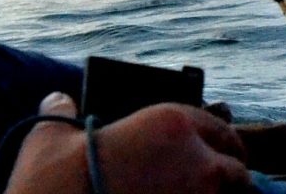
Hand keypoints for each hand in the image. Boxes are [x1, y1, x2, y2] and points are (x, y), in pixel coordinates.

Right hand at [6, 91, 249, 192]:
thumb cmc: (52, 180)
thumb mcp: (51, 137)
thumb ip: (63, 113)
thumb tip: (58, 100)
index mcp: (172, 123)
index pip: (220, 129)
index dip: (220, 143)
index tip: (217, 154)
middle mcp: (193, 160)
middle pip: (235, 169)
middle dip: (229, 176)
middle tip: (220, 186)